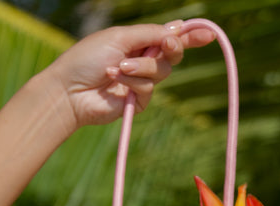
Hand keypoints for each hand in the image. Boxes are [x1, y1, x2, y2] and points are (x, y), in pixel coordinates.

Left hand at [46, 22, 214, 132]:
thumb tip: (177, 29)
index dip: (190, 36)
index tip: (208, 34)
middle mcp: (143, 60)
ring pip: (162, 72)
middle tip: (167, 46)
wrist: (71, 90)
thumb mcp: (120, 37)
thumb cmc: (88, 58)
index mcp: (139, 40)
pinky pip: (148, 89)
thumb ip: (150, 34)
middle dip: (172, 49)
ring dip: (142, 67)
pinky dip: (132, 82)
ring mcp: (141, 82)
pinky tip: (114, 79)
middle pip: (173, 55)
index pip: (170, 37)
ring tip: (118, 67)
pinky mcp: (138, 102)